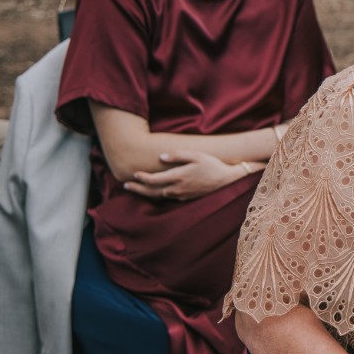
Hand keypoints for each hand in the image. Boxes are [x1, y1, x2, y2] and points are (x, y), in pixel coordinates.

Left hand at [124, 150, 252, 200]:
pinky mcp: (187, 199)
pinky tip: (156, 192)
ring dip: (146, 193)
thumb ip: (178, 155)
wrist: (228, 181)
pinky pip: (169, 198)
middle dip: (137, 189)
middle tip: (126, 186)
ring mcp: (182, 195)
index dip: (141, 177)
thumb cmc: (213, 165)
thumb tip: (160, 157)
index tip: (134, 174)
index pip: (153, 180)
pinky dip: (158, 196)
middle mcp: (177, 189)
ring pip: (159, 196)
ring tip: (137, 190)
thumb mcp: (197, 155)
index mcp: (178, 176)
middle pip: (152, 192)